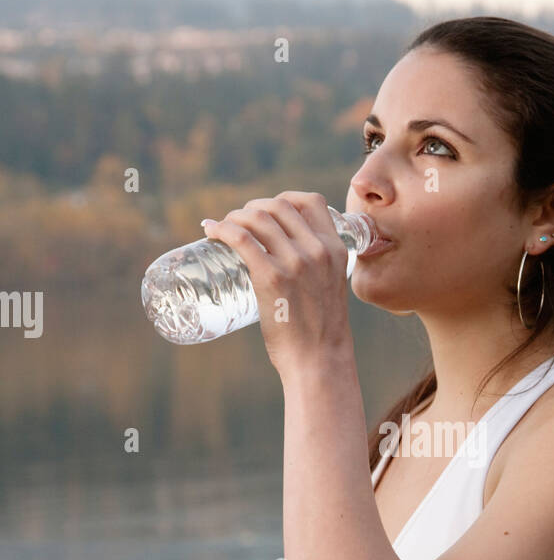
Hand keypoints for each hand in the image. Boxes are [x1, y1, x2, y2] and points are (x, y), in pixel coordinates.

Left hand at [201, 192, 351, 377]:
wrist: (319, 361)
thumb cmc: (321, 332)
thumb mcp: (330, 288)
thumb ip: (317, 270)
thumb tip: (290, 262)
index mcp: (335, 249)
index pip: (310, 201)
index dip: (284, 198)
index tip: (268, 210)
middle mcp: (317, 250)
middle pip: (278, 206)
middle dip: (253, 207)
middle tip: (238, 223)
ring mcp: (294, 263)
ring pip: (257, 218)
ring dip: (234, 216)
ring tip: (222, 228)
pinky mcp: (271, 278)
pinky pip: (241, 239)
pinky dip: (222, 228)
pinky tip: (210, 230)